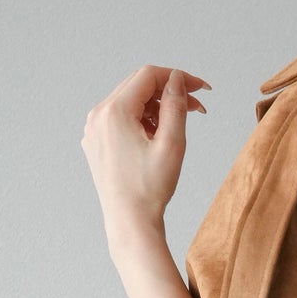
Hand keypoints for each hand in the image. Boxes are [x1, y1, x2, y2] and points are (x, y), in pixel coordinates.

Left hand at [81, 63, 209, 247]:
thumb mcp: (171, 143)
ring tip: (178, 126)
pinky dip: (142, 119)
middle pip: (138, 85)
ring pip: (130, 101)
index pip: (148, 75)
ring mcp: (94, 129)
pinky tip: (158, 137)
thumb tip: (177, 80)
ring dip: (157, 106)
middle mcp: (98, 115)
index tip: (202, 89)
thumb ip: (176, 105)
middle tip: (198, 106)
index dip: (177, 77)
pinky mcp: (96, 141)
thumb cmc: (150, 188)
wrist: (129, 221)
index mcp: (114, 112)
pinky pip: (120, 118)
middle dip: (169, 90)